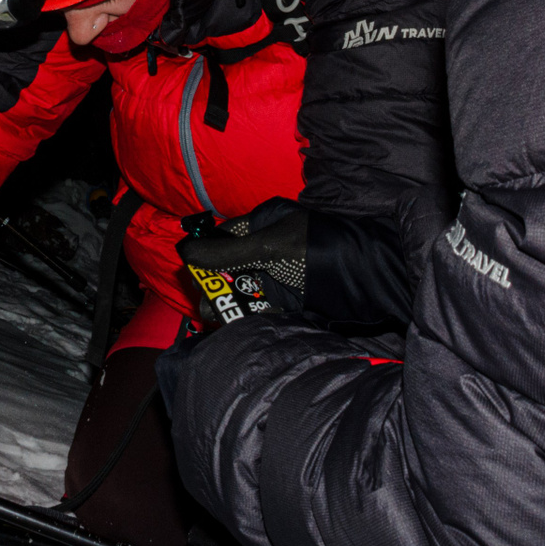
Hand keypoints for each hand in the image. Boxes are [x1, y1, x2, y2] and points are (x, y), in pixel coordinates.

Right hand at [178, 200, 308, 322]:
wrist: (361, 281)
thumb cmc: (314, 252)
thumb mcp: (268, 248)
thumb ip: (226, 253)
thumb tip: (183, 252)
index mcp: (265, 223)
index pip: (225, 235)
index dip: (206, 251)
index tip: (191, 271)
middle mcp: (268, 247)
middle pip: (230, 265)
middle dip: (214, 281)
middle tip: (204, 298)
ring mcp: (277, 274)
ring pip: (241, 287)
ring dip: (226, 301)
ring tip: (214, 314)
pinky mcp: (286, 299)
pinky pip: (257, 305)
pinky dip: (244, 314)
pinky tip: (232, 321)